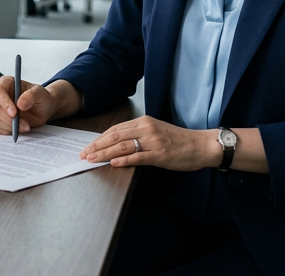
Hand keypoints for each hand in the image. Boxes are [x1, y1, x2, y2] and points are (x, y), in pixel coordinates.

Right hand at [0, 77, 59, 134]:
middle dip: (9, 119)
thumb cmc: (40, 98)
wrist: (43, 109)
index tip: (14, 113)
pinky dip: (9, 131)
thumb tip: (20, 104)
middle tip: (25, 125)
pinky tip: (20, 129)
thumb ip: (31, 96)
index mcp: (6, 83)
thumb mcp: (40, 93)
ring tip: (26, 126)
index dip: (4, 103)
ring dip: (10, 127)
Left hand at [79, 115, 216, 171]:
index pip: (116, 129)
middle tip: (84, 154)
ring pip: (123, 146)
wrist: (200, 145)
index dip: (100, 138)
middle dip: (97, 146)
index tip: (88, 146)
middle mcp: (146, 128)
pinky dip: (124, 160)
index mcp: (144, 121)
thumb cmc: (179, 140)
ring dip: (105, 153)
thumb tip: (118, 144)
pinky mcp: (159, 154)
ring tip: (93, 159)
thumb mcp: (156, 131)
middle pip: (115, 136)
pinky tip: (113, 163)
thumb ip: (139, 135)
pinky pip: (138, 156)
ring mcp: (153, 141)